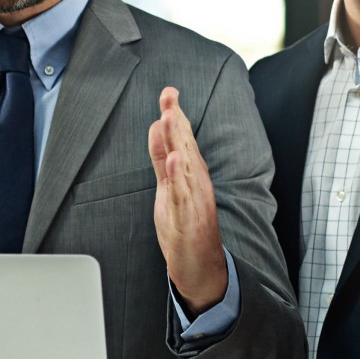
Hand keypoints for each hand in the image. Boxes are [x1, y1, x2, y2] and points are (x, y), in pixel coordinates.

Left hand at [148, 86, 226, 315]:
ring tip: (171, 118)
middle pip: (185, 146)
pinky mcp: (186, 219)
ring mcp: (193, 200)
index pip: (183, 139)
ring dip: (179, 141)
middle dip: (177, 120)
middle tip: (169, 94)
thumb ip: (162, 158)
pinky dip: (178, 177)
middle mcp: (196, 183)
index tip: (169, 92)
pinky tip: (174, 161)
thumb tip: (157, 127)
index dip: (176, 115)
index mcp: (191, 174)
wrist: (202, 267)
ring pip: (184, 166)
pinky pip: (181, 195)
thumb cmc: (185, 225)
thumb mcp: (169, 187)